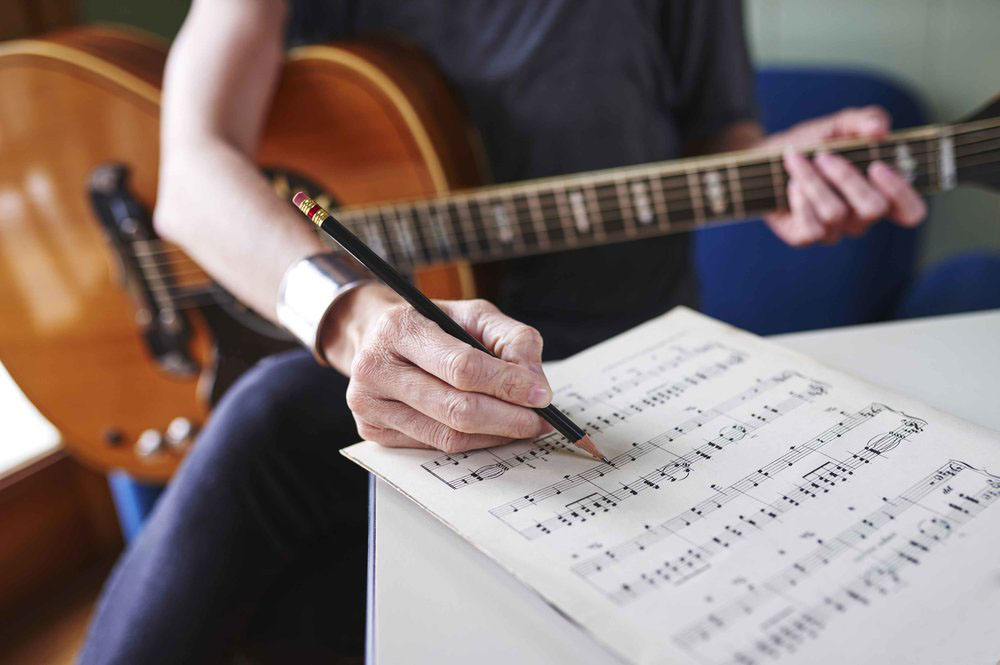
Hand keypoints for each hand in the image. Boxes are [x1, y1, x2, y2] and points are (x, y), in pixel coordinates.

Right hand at [323, 285, 553, 451]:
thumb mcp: (472, 315)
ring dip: (494, 435)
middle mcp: (377, 367)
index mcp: (400, 327)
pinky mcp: (372, 431)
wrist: (375, 337)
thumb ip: (511, 338)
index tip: (541, 395)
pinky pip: (433, 447)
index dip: (507, 384)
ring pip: (446, 436)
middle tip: (538, 420)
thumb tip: (535, 383)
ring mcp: (369, 404)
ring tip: (521, 426)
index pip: (462, 366)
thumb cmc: (430, 325)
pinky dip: (471, 443)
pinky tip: (490, 431)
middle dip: (508, 418)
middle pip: (455, 408)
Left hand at [760, 106, 926, 246]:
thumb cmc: (811, 142)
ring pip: (836, 214)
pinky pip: (812, 230)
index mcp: (880, 193)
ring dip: (814, 181)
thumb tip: (880, 129)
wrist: (766, 155)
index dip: (902, 194)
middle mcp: (860, 217)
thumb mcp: (839, 125)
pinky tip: (791, 184)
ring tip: (796, 159)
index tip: (878, 166)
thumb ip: (864, 120)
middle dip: (847, 177)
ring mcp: (833, 231)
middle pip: (873, 209)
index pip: (911, 212)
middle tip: (823, 155)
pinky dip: (800, 201)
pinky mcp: (804, 237)